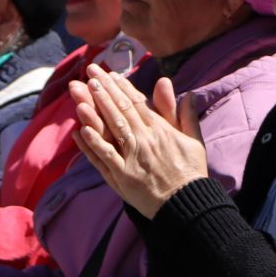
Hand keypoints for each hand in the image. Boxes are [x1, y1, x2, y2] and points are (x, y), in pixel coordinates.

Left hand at [70, 68, 207, 217]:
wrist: (187, 205)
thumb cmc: (191, 174)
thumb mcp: (194, 141)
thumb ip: (187, 116)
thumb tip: (188, 94)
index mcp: (161, 130)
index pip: (138, 103)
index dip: (123, 87)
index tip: (111, 74)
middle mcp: (145, 140)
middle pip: (121, 109)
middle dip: (105, 89)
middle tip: (91, 72)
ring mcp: (132, 158)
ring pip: (111, 127)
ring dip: (96, 108)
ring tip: (83, 90)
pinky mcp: (123, 177)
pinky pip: (105, 157)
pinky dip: (93, 143)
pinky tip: (81, 129)